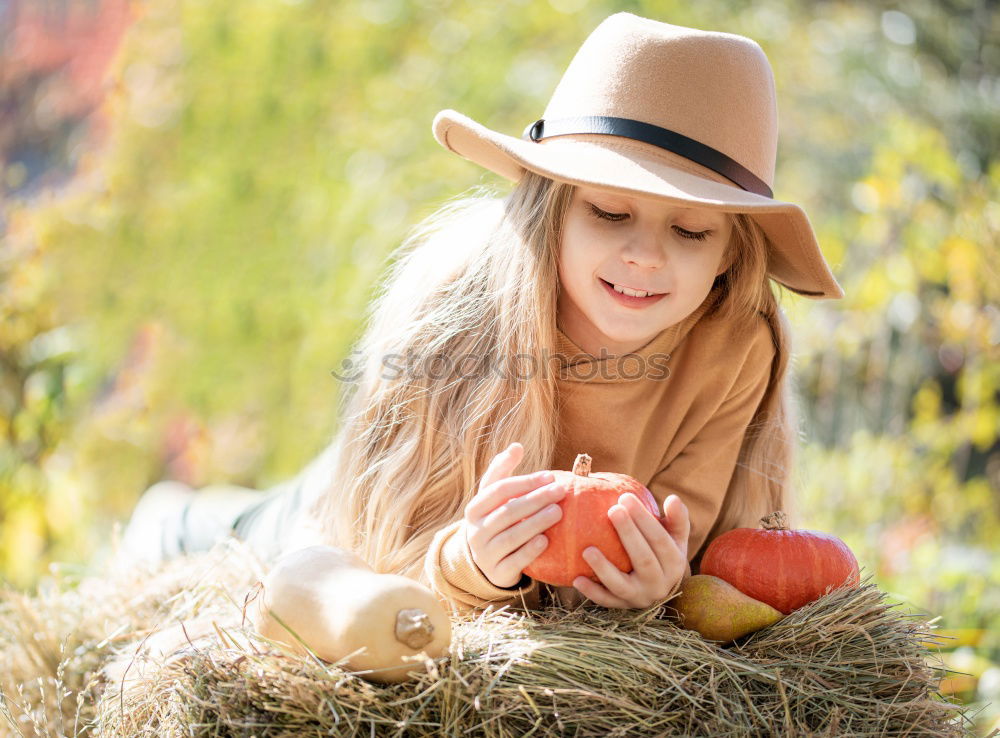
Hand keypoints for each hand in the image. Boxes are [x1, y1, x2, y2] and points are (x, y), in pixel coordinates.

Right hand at [463, 442, 567, 588]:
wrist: (488, 562)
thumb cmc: (496, 520)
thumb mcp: (494, 497)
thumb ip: (502, 471)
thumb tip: (517, 446)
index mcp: (474, 509)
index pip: (499, 490)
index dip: (525, 482)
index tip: (550, 476)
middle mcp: (475, 531)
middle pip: (508, 512)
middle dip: (535, 500)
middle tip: (560, 491)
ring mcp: (484, 554)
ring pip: (511, 536)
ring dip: (536, 523)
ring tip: (558, 512)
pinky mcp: (497, 573)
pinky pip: (514, 561)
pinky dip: (530, 550)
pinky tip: (546, 540)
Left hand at [573, 492, 689, 608]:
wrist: (658, 584)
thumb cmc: (662, 550)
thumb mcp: (674, 536)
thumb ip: (676, 518)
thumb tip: (673, 499)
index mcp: (675, 564)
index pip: (660, 540)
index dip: (644, 519)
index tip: (626, 497)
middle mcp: (659, 585)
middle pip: (644, 560)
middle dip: (629, 534)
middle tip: (612, 510)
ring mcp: (640, 597)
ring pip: (621, 585)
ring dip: (604, 568)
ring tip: (587, 550)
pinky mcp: (622, 606)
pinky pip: (606, 601)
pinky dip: (592, 592)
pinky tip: (576, 579)